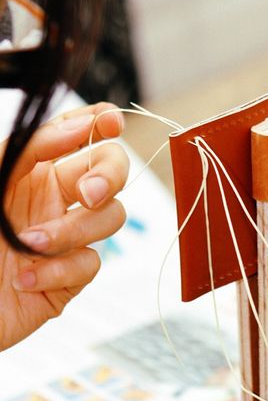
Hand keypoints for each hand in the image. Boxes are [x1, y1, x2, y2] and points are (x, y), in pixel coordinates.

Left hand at [0, 102, 128, 349]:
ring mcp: (67, 237)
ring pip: (111, 217)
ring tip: (30, 244)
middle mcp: (57, 200)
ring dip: (72, 231)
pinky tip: (24, 277)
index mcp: (37, 171)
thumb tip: (79, 125)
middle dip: (109, 176)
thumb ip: (30, 146)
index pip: (82, 136)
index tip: (111, 123)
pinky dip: (58, 270)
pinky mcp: (69, 276)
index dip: (103, 123)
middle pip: (112, 172)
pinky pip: (91, 263)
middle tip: (87, 192)